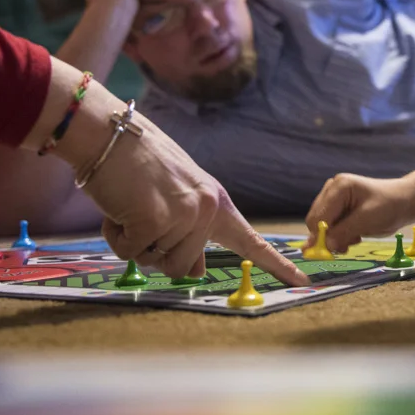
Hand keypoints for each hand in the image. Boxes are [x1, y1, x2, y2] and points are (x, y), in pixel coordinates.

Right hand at [84, 117, 308, 285]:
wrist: (109, 133)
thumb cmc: (138, 164)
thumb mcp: (176, 198)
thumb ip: (190, 230)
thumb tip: (195, 271)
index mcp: (216, 202)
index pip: (251, 240)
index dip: (277, 265)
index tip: (304, 281)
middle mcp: (207, 209)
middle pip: (184, 266)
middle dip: (155, 249)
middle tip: (142, 213)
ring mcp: (184, 215)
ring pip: (157, 263)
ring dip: (135, 242)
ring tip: (131, 206)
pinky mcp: (155, 220)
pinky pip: (130, 252)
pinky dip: (116, 236)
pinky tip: (118, 207)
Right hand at [306, 173, 414, 252]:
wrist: (404, 202)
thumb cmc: (389, 206)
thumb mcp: (367, 219)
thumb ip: (344, 232)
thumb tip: (325, 245)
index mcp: (338, 187)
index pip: (318, 216)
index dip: (320, 235)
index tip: (328, 253)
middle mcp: (332, 190)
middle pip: (316, 221)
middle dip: (328, 237)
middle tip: (344, 248)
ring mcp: (334, 199)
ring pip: (322, 227)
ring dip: (336, 238)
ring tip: (354, 239)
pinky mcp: (338, 209)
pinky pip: (330, 228)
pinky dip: (340, 236)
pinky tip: (354, 236)